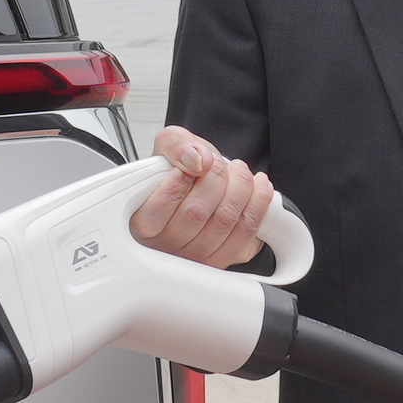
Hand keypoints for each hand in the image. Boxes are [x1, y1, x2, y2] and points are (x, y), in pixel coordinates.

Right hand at [129, 127, 282, 271]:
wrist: (201, 183)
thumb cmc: (180, 170)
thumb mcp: (169, 144)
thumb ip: (177, 145)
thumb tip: (198, 160)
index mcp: (143, 222)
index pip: (158, 208)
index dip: (179, 180)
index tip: (192, 164)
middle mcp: (167, 245)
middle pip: (196, 212)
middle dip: (216, 176)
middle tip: (218, 162)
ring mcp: (195, 256)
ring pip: (225, 221)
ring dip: (240, 187)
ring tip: (238, 170)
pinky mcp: (224, 258)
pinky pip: (247, 233)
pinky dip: (258, 204)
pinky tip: (256, 187)